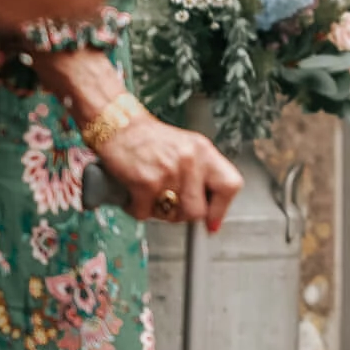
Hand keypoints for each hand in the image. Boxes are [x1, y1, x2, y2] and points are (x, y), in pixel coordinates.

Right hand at [94, 114, 245, 230]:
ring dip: (159, 212)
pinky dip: (137, 209)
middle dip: (182, 214)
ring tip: (151, 194)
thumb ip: (201, 175)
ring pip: (172, 216)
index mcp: (204, 151)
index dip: (221, 209)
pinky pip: (145, 214)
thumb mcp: (187, 148)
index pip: (230, 185)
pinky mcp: (145, 182)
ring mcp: (168, 172)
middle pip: (198, 211)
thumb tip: (210, 214)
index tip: (211, 224)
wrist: (119, 125)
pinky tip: (134, 193)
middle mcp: (190, 160)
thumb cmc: (150, 140)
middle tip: (169, 204)